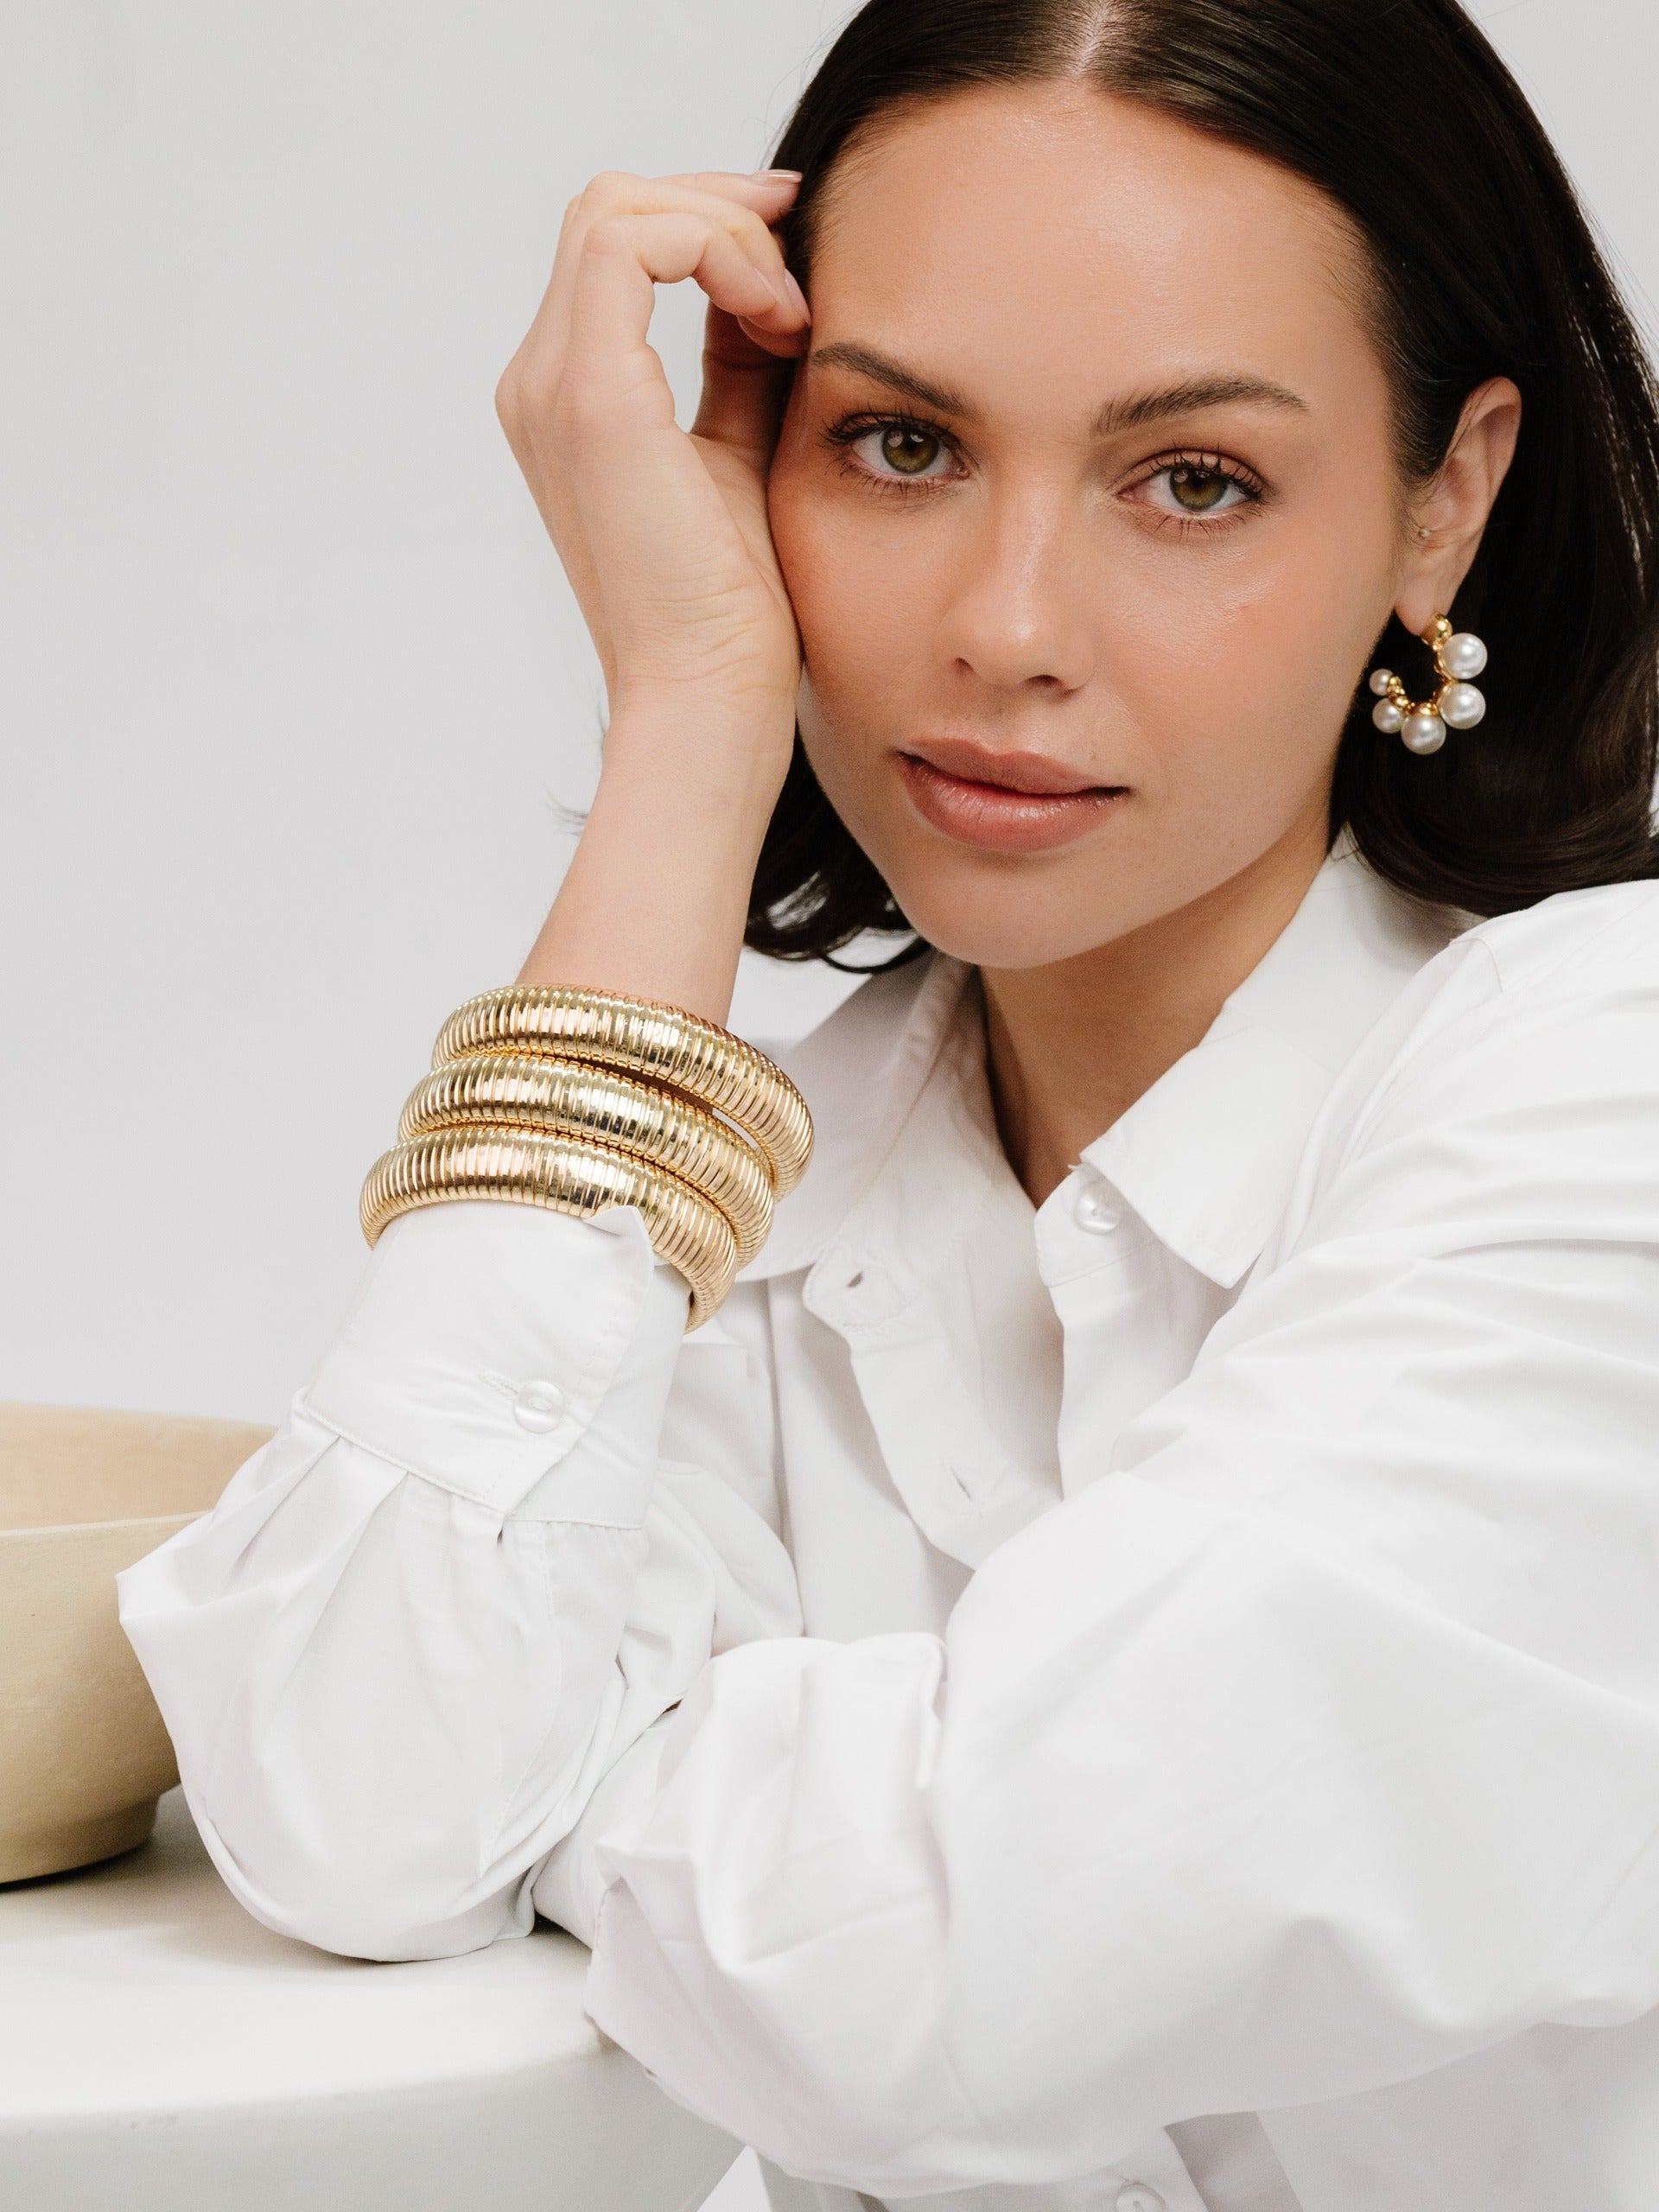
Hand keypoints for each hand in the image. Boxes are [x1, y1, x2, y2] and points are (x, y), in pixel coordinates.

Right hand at [496, 167, 810, 808]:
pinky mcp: (591, 397)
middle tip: (808, 258)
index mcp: (565, 400)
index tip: (800, 264)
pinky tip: (783, 320)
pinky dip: (722, 252)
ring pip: (618, 208)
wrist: (707, 700)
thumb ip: (736, 367)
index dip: (710, 227)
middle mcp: (538, 384)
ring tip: (795, 312)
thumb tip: (771, 289)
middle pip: (611, 208)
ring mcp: (553, 386)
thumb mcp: (736, 455)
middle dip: (721, 209)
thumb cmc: (731, 612)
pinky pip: (637, 242)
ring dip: (726, 230)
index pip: (617, 248)